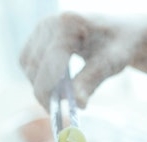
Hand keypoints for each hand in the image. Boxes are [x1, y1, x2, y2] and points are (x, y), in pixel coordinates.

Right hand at [19, 12, 138, 108]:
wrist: (119, 31)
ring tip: (66, 91)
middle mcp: (50, 23)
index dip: (48, 93)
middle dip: (46, 91)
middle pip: (34, 67)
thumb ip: (91, 81)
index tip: (55, 113)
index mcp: (69, 24)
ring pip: (28, 67)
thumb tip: (78, 105)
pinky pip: (27, 63)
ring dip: (42, 84)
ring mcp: (41, 28)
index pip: (49, 65)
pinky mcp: (37, 36)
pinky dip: (38, 77)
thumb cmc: (119, 45)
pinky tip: (58, 81)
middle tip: (64, 104)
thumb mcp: (111, 63)